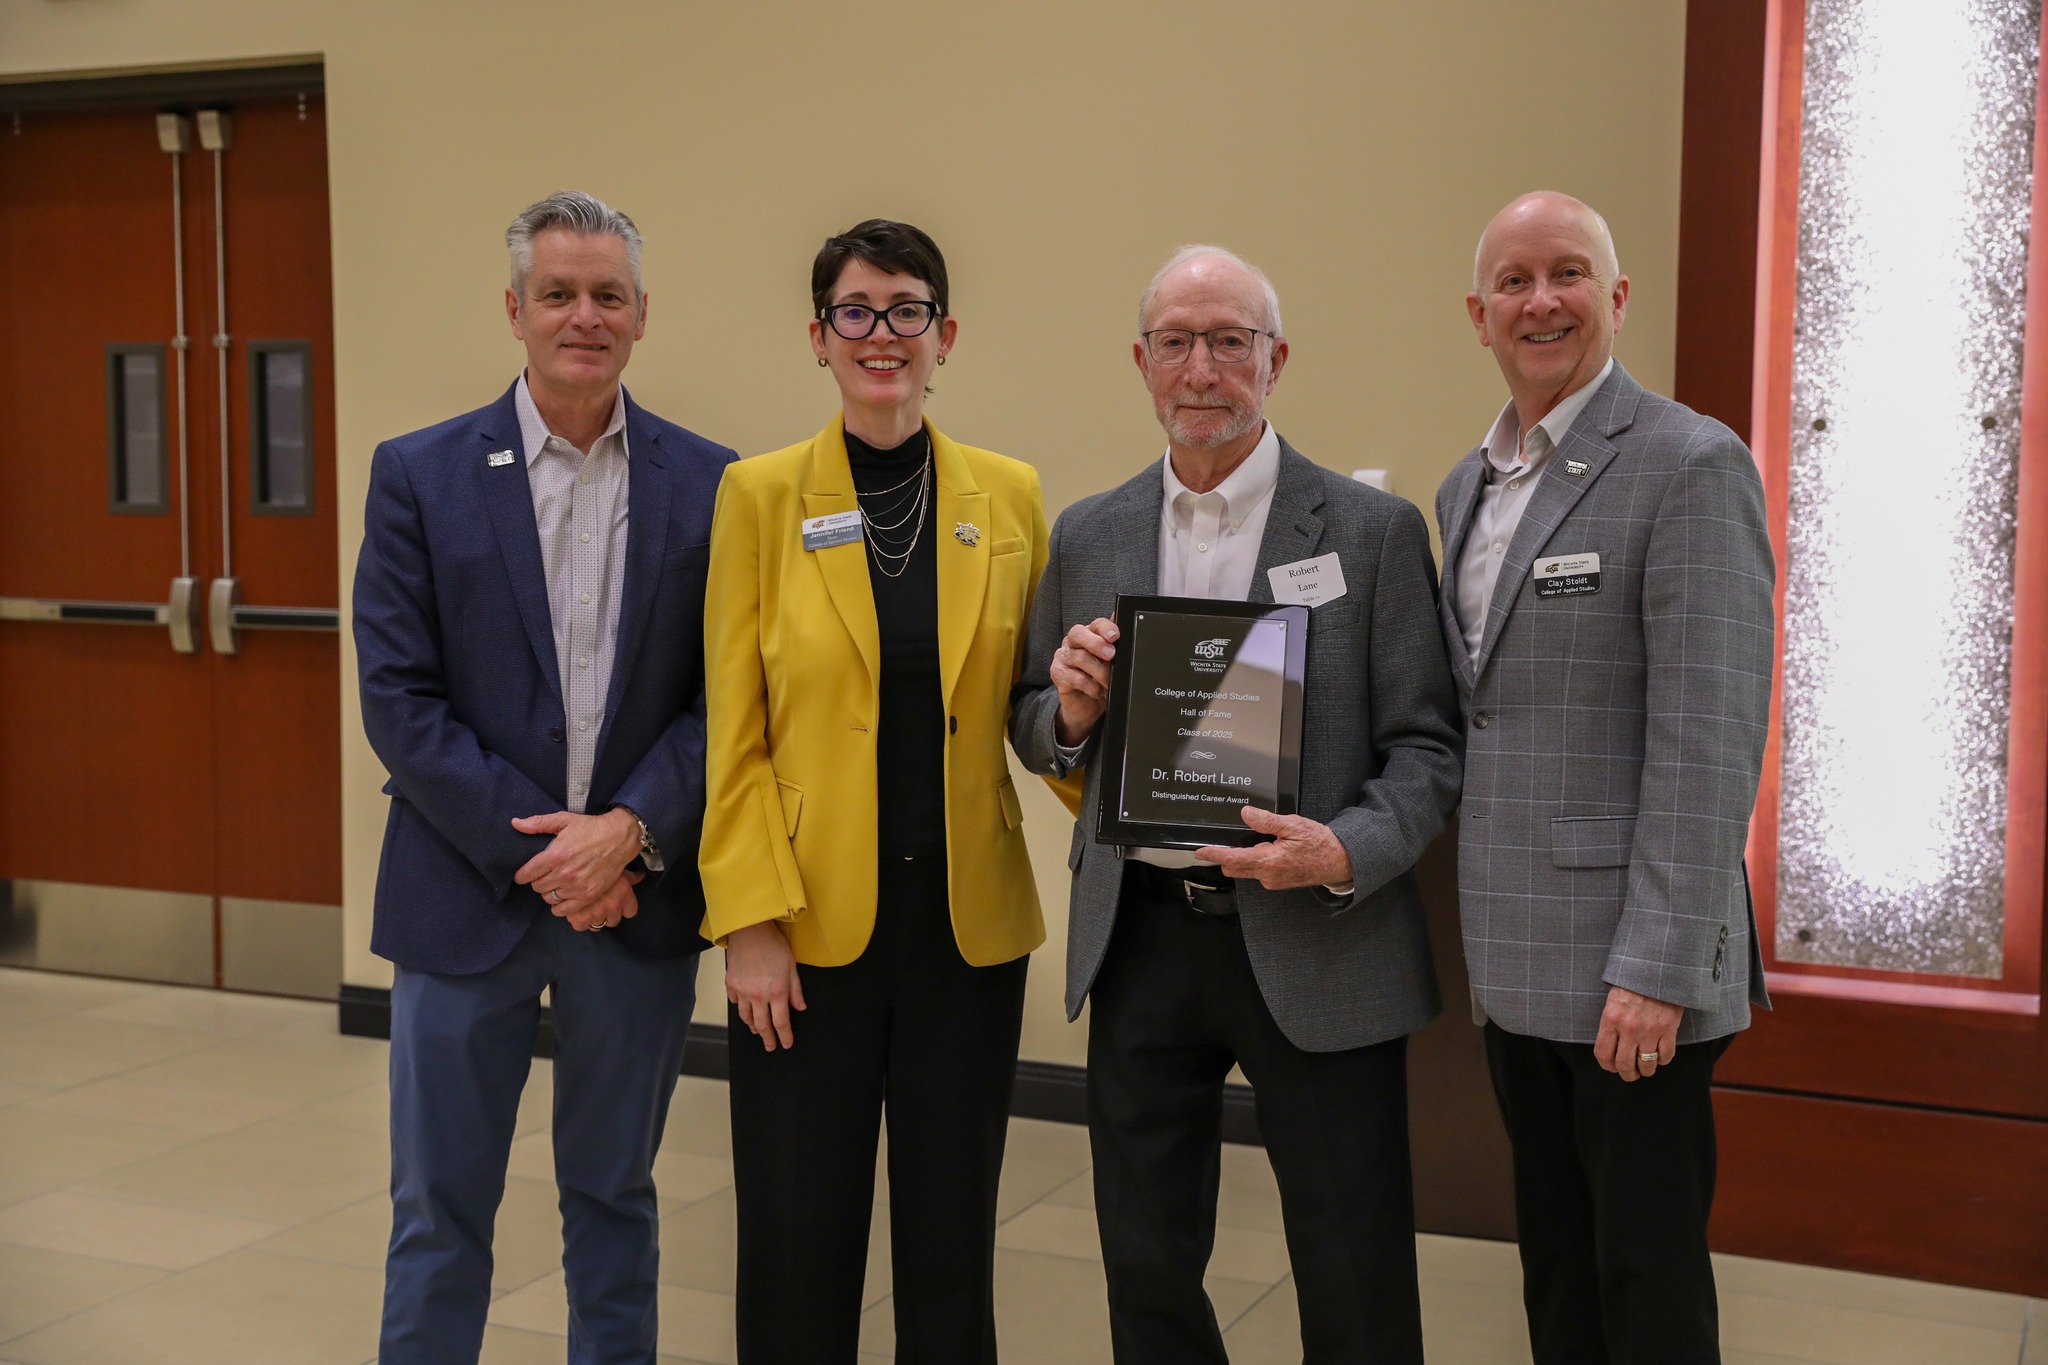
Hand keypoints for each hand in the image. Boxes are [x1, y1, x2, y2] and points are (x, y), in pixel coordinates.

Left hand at [512, 807, 641, 907]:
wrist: (619, 838)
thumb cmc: (591, 828)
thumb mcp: (564, 820)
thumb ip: (537, 823)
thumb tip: (515, 823)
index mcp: (555, 855)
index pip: (527, 874)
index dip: (522, 875)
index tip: (524, 874)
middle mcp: (564, 873)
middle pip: (537, 887)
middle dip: (537, 880)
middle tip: (544, 874)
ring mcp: (577, 886)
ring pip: (548, 898)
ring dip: (548, 891)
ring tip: (555, 884)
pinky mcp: (588, 895)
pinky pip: (563, 910)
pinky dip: (558, 906)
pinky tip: (561, 896)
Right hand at [555, 869, 642, 931]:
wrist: (572, 861)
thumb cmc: (594, 860)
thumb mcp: (615, 866)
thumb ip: (629, 876)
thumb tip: (639, 876)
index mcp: (624, 893)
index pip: (630, 912)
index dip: (623, 908)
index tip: (617, 904)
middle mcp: (613, 905)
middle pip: (613, 920)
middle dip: (606, 914)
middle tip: (598, 903)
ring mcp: (597, 913)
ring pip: (597, 924)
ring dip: (592, 917)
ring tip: (586, 906)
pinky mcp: (579, 918)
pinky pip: (581, 926)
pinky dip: (577, 920)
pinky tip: (575, 910)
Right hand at [725, 921, 805, 1050]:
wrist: (749, 929)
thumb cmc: (772, 944)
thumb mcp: (792, 966)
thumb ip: (796, 990)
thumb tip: (800, 1007)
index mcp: (777, 992)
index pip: (781, 1022)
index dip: (784, 1036)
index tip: (786, 1044)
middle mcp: (758, 995)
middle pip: (762, 1026)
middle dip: (768, 1039)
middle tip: (771, 1046)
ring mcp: (742, 991)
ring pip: (746, 1017)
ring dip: (753, 1027)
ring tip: (758, 1031)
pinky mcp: (730, 984)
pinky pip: (735, 1003)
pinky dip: (742, 1010)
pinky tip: (746, 1010)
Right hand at [1051, 618, 1118, 745]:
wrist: (1087, 706)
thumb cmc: (1099, 680)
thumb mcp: (1111, 664)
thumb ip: (1115, 645)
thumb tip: (1127, 627)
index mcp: (1087, 635)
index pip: (1095, 624)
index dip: (1105, 628)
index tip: (1115, 636)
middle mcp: (1072, 643)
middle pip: (1078, 633)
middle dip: (1096, 643)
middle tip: (1111, 654)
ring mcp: (1062, 657)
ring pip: (1080, 657)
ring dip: (1099, 672)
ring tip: (1108, 682)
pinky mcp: (1057, 674)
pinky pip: (1075, 677)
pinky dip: (1090, 686)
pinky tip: (1097, 691)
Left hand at [1195, 806, 1352, 889]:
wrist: (1339, 861)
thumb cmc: (1320, 844)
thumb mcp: (1294, 825)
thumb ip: (1267, 821)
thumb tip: (1246, 815)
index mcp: (1270, 861)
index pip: (1233, 859)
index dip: (1214, 854)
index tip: (1199, 851)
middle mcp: (1268, 876)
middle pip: (1235, 867)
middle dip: (1227, 855)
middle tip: (1231, 839)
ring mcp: (1272, 881)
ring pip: (1246, 870)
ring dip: (1245, 857)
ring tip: (1264, 841)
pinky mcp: (1277, 882)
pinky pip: (1258, 872)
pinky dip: (1257, 861)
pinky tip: (1271, 849)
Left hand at [1595, 986, 1683, 1080]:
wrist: (1656, 968)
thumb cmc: (1631, 982)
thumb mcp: (1612, 1000)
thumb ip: (1611, 1023)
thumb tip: (1611, 1045)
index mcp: (1611, 1020)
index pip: (1603, 1054)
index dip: (1606, 1066)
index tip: (1610, 1067)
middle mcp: (1629, 1029)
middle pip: (1624, 1065)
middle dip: (1626, 1074)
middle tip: (1629, 1074)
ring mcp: (1650, 1031)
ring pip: (1646, 1065)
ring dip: (1645, 1071)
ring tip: (1645, 1069)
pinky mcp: (1669, 1030)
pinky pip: (1665, 1056)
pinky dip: (1662, 1060)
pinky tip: (1659, 1056)